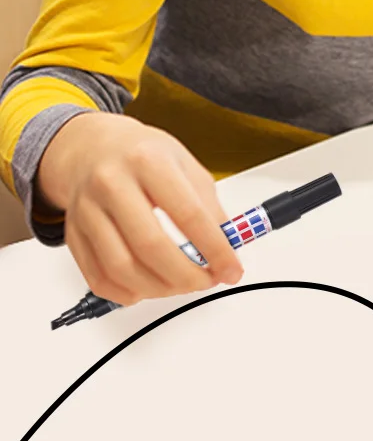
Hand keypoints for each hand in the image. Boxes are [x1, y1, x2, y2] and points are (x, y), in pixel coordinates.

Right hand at [37, 113, 243, 306]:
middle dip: (187, 275)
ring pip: (121, 268)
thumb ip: (209, 205)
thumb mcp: (185, 165)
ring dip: (159, 288)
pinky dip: (126, 293)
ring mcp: (87, 211)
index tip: (231, 269)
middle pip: (151, 246)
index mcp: (148, 161)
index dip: (215, 249)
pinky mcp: (73, 234)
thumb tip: (227, 247)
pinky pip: (98, 277)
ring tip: (181, 285)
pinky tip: (148, 288)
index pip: (188, 215)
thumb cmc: (143, 155)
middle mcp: (112, 184)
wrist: (93, 147)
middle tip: (207, 281)